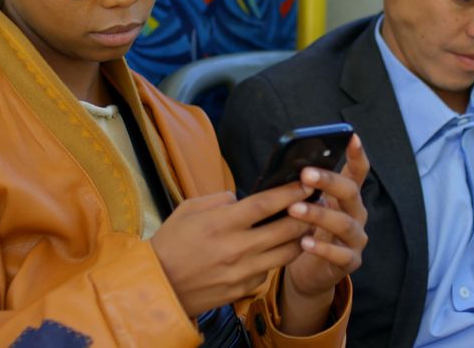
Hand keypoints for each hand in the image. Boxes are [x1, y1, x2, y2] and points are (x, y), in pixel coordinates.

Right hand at [149, 183, 314, 317]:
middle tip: (315, 204)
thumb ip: (220, 199)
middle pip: (286, 229)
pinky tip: (279, 248)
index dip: (290, 192)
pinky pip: (271, 270)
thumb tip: (243, 198)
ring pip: (287, 253)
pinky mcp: (244, 289)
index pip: (266, 204)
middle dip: (306, 214)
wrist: (158, 286)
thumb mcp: (189, 209)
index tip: (306, 184)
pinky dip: (278, 258)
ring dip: (300, 238)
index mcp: (221, 223)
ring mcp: (242, 272)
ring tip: (306, 225)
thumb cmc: (172, 243)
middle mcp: (236, 248)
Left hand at [279, 135, 369, 333]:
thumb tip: (283, 169)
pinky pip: (340, 255)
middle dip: (329, 181)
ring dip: (319, 214)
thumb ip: (302, 190)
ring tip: (295, 209)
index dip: (357, 154)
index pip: (357, 172)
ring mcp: (356, 238)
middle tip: (305, 174)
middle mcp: (356, 214)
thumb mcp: (305, 206)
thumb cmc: (305, 230)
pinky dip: (323, 248)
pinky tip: (305, 242)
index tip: (352, 136)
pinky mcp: (350, 262)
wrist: (309, 272)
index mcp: (347, 197)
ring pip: (345, 224)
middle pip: (350, 192)